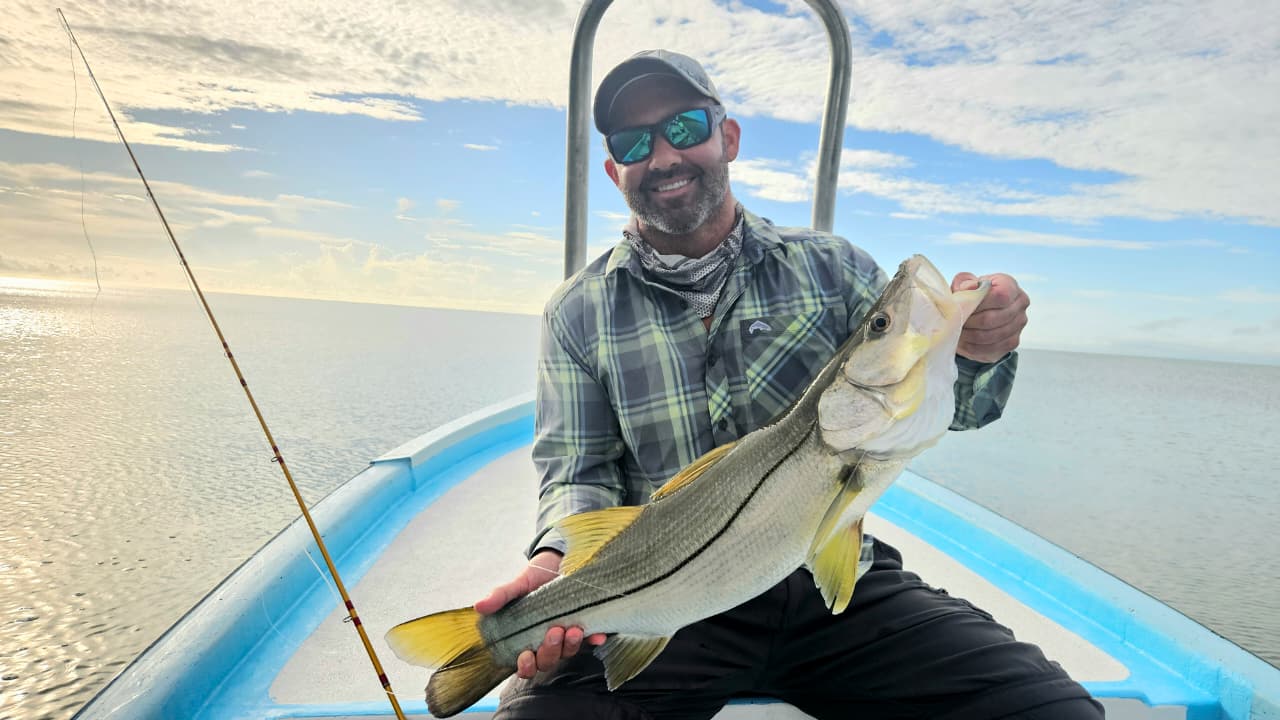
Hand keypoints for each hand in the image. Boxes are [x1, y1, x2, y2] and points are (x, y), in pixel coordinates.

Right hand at [475, 549, 605, 678]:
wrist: (561, 559)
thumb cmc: (536, 576)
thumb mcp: (519, 584)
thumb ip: (501, 596)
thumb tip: (479, 606)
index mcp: (527, 637)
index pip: (525, 663)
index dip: (526, 666)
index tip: (525, 656)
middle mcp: (547, 641)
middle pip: (548, 661)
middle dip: (550, 651)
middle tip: (553, 631)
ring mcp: (567, 635)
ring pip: (568, 652)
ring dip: (571, 645)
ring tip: (573, 629)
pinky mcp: (587, 626)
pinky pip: (592, 638)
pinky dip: (595, 639)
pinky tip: (598, 635)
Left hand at [951, 272, 1028, 362]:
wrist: (981, 309)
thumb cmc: (972, 294)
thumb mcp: (965, 283)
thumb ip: (965, 283)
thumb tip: (967, 288)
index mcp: (1011, 286)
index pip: (1000, 296)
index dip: (977, 303)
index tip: (961, 306)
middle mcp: (1020, 305)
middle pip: (992, 319)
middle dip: (969, 322)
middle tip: (953, 323)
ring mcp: (1018, 325)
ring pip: (990, 336)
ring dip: (969, 335)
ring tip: (956, 331)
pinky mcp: (1012, 342)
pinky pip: (990, 348)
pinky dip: (972, 346)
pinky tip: (963, 340)